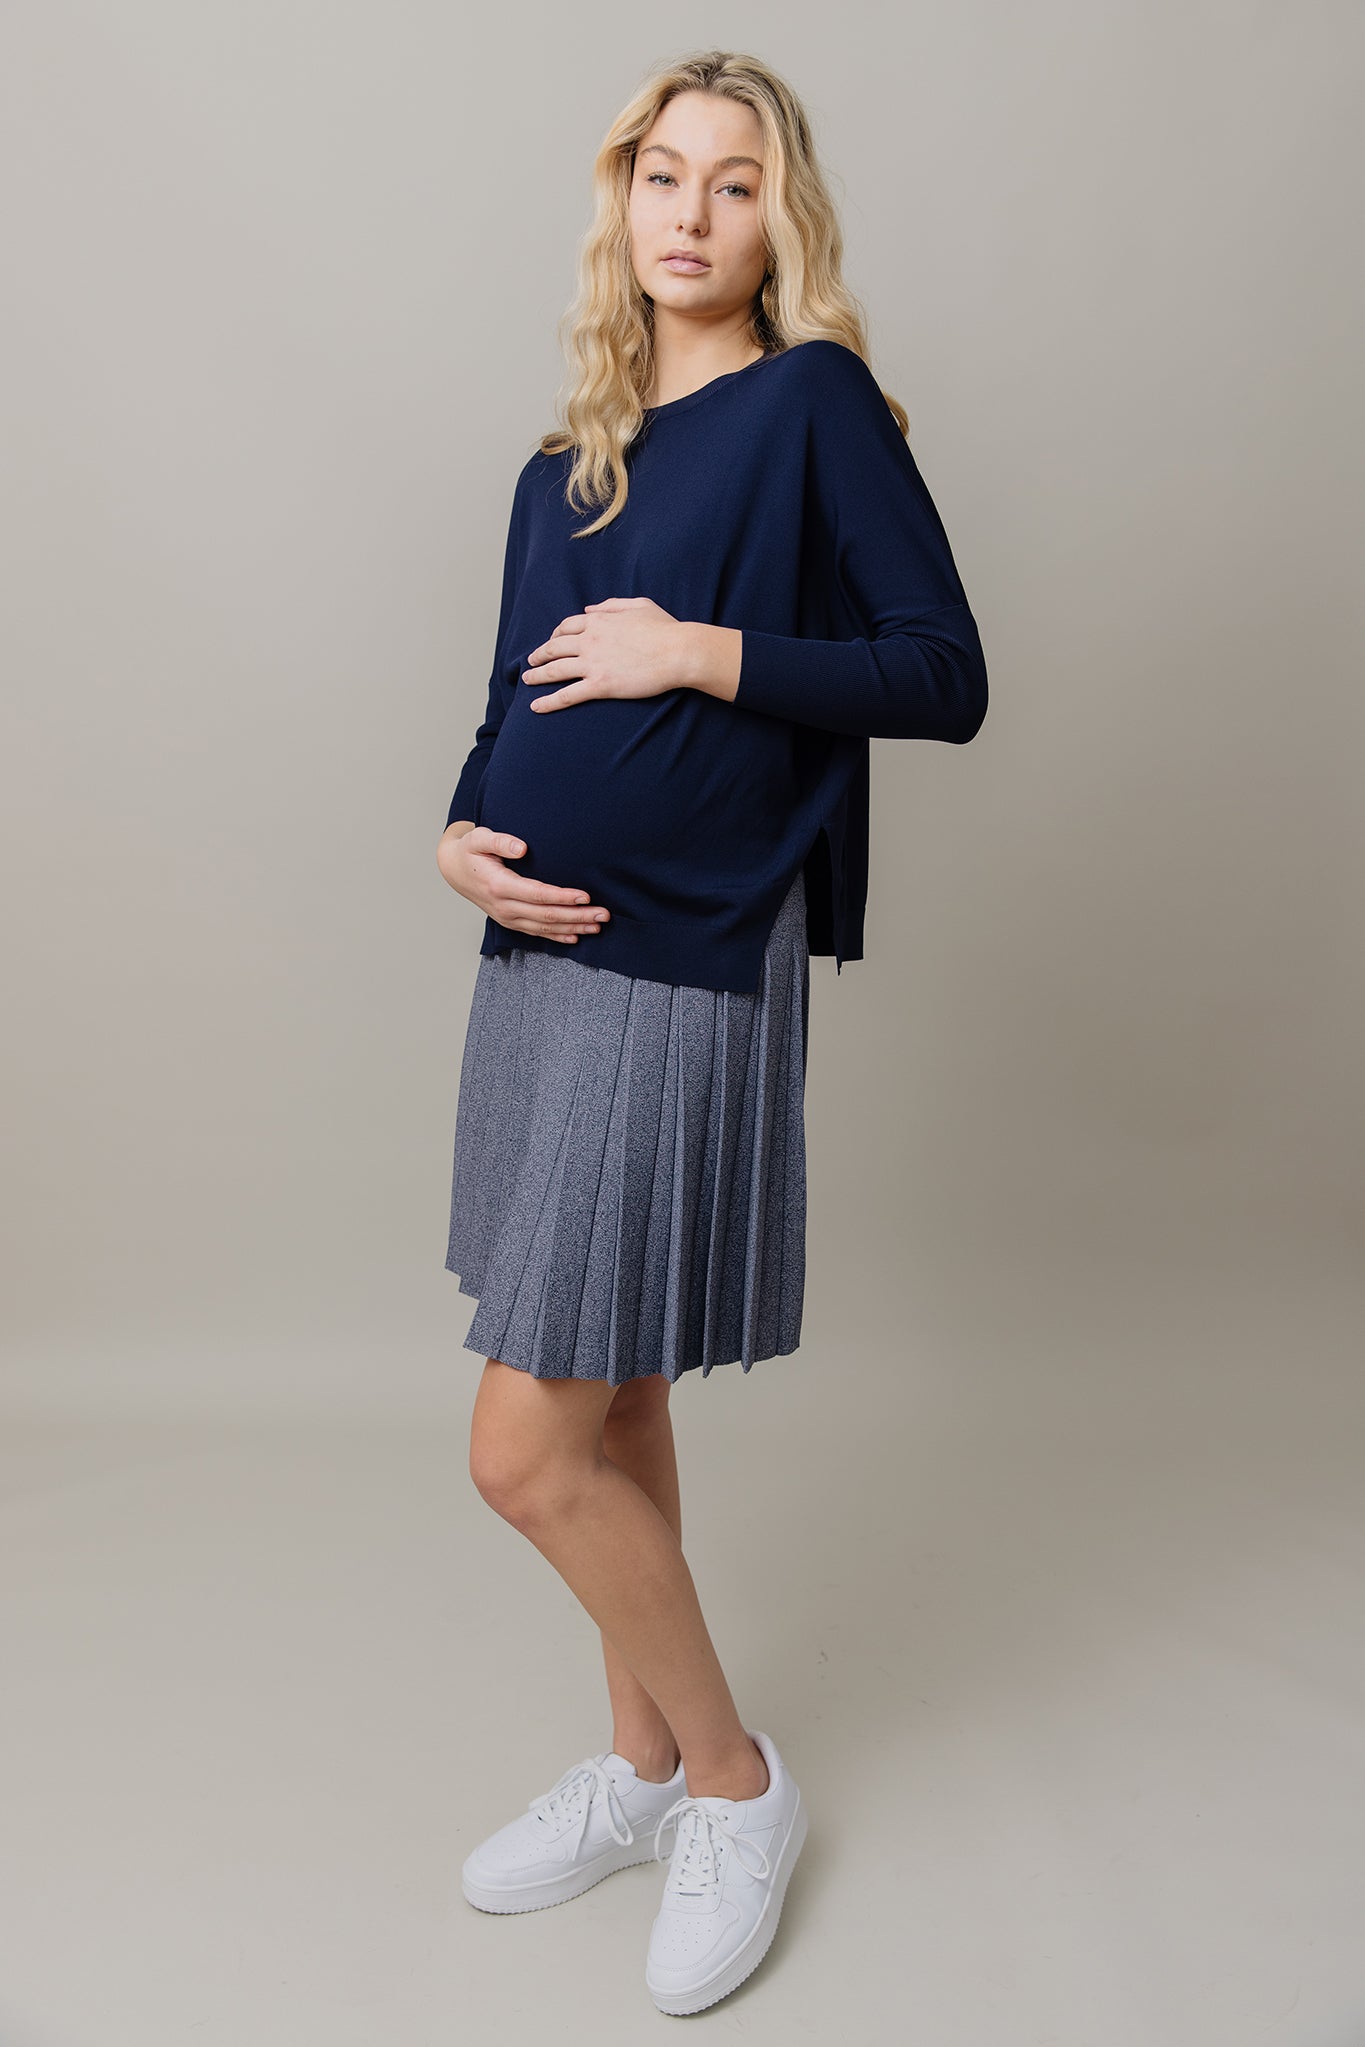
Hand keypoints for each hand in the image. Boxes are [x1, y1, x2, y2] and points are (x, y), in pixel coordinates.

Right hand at [437, 823, 609, 943]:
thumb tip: (521, 847)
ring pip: (545, 927)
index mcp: (499, 886)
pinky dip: (557, 936)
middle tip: (604, 914)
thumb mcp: (479, 837)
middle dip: (578, 916)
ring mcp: (507, 917)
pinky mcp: (510, 921)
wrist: (453, 870)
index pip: (537, 894)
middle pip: (547, 915)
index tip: (586, 896)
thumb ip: (500, 840)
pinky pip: (537, 933)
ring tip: (598, 926)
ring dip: (573, 927)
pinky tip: (576, 937)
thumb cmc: (470, 850)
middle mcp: (504, 907)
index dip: (563, 897)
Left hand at [521, 597, 694, 711]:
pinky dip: (549, 702)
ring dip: (538, 675)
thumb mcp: (639, 605)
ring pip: (555, 670)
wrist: (678, 652)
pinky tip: (536, 707)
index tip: (551, 641)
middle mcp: (590, 640)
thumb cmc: (665, 629)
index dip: (555, 634)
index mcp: (599, 620)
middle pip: (555, 647)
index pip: (567, 626)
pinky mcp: (600, 685)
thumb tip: (589, 608)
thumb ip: (611, 605)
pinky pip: (567, 695)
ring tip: (527, 680)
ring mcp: (592, 663)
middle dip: (540, 654)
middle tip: (532, 662)